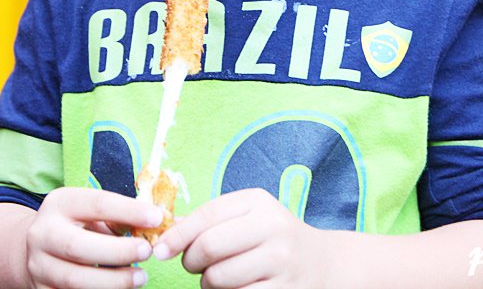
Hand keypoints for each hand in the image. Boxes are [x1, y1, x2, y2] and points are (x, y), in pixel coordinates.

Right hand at [24, 187, 162, 288]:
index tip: (156, 218)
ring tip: (140, 277)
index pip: (96, 204)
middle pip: (77, 246)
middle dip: (117, 251)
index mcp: (59, 203)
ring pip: (74, 279)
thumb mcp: (91, 212)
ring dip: (113, 281)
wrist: (37, 247)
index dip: (129, 210)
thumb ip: (118, 216)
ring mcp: (39, 265)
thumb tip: (155, 223)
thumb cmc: (77, 225)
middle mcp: (43, 233)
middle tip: (147, 252)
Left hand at [154, 188, 326, 288]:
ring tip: (216, 278)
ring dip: (207, 283)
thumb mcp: (247, 216)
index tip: (160, 250)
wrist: (323, 263)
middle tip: (193, 266)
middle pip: (209, 247)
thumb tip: (166, 231)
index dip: (177, 235)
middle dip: (190, 261)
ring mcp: (281, 261)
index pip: (207, 215)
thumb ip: (210, 220)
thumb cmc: (272, 237)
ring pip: (219, 278)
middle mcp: (273, 227)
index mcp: (258, 202)